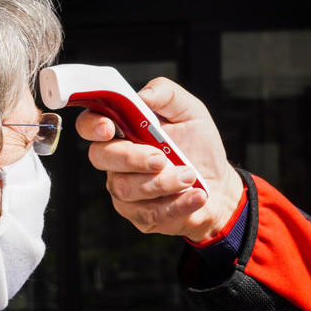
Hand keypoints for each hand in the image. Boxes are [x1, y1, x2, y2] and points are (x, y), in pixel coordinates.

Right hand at [75, 77, 242, 241]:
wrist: (220, 183)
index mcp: (123, 131)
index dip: (92, 126)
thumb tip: (142, 96)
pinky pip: (148, 213)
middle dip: (133, 158)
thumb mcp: (190, 111)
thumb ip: (166, 94)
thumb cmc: (199, 145)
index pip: (90, 125)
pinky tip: (195, 195)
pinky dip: (177, 203)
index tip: (109, 128)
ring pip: (126, 189)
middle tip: (162, 159)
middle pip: (101, 157)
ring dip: (164, 182)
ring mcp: (125, 191)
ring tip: (190, 176)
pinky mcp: (140, 216)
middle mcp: (116, 161)